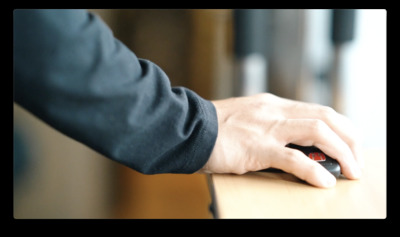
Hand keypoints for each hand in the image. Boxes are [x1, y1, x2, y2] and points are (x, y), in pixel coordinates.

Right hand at [199, 93, 362, 187]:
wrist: (187, 127)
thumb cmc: (213, 128)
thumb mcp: (247, 119)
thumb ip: (269, 126)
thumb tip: (291, 146)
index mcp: (273, 105)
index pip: (318, 110)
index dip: (340, 127)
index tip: (348, 143)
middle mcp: (275, 111)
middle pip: (326, 118)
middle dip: (349, 139)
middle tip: (355, 160)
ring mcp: (267, 128)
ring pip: (318, 132)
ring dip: (341, 152)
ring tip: (351, 170)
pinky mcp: (257, 148)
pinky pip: (293, 158)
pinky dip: (313, 170)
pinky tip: (323, 181)